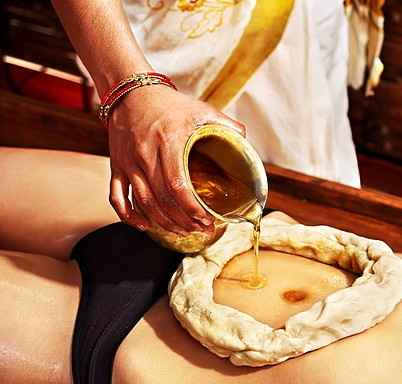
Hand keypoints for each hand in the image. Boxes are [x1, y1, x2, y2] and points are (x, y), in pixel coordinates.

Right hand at [107, 84, 244, 235]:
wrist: (131, 92)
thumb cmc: (169, 104)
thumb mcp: (200, 109)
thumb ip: (225, 124)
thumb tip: (245, 140)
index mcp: (169, 141)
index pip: (179, 185)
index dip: (193, 208)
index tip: (208, 218)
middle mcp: (145, 154)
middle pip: (163, 199)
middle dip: (184, 220)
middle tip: (202, 229)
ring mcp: (128, 162)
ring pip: (144, 202)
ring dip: (164, 222)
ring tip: (183, 231)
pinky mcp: (116, 166)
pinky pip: (116, 197)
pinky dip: (128, 216)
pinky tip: (143, 226)